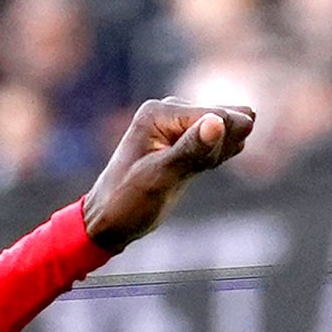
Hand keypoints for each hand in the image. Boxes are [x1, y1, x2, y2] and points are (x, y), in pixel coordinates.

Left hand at [81, 99, 257, 250]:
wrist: (110, 220)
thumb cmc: (127, 200)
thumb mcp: (159, 178)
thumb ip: (190, 150)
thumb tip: (219, 122)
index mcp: (160, 112)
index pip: (216, 115)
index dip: (222, 143)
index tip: (202, 167)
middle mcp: (169, 111)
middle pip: (222, 120)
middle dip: (221, 148)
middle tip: (190, 171)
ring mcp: (177, 126)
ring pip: (222, 130)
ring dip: (220, 153)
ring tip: (189, 172)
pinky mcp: (183, 143)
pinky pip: (214, 141)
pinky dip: (219, 155)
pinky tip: (205, 167)